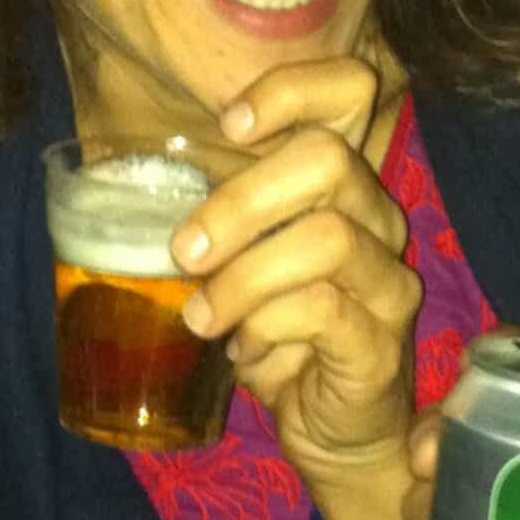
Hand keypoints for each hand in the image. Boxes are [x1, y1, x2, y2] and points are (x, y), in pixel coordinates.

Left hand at [172, 61, 418, 513]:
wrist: (333, 431)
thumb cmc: (277, 335)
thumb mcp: (239, 264)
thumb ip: (213, 219)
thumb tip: (132, 184)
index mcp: (341, 185)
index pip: (350, 93)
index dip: (292, 89)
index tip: (229, 122)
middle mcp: (378, 218)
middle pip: (328, 159)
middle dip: (241, 201)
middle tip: (184, 251)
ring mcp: (387, 279)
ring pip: (326, 239)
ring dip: (244, 277)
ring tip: (202, 317)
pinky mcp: (382, 340)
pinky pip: (324, 309)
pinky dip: (266, 327)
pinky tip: (243, 352)